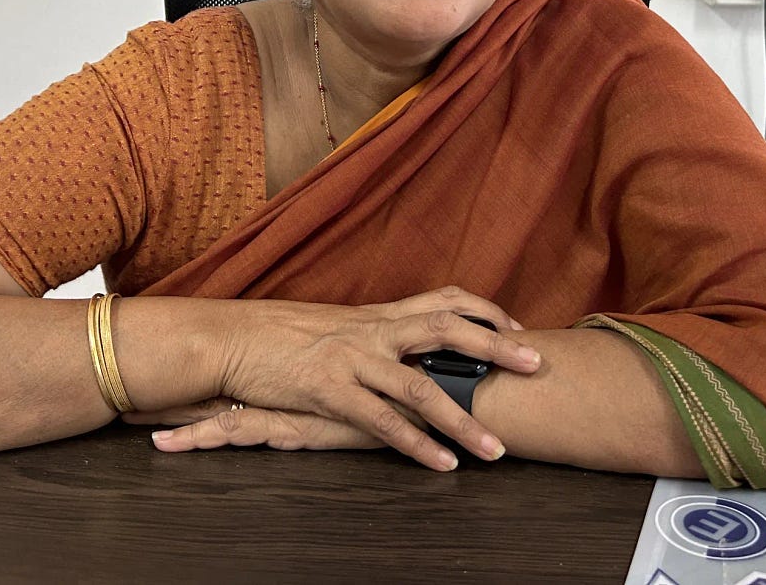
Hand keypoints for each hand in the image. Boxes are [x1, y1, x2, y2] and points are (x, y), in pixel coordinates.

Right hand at [165, 287, 540, 470]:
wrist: (229, 339)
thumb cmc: (280, 336)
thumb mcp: (335, 327)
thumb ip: (373, 336)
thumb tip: (405, 348)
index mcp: (376, 314)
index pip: (442, 299)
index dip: (482, 310)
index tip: (515, 327)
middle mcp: (372, 330)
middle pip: (446, 329)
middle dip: (495, 346)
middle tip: (537, 364)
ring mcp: (352, 359)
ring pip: (421, 387)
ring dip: (463, 420)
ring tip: (496, 449)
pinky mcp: (329, 390)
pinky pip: (383, 421)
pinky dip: (417, 445)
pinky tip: (442, 465)